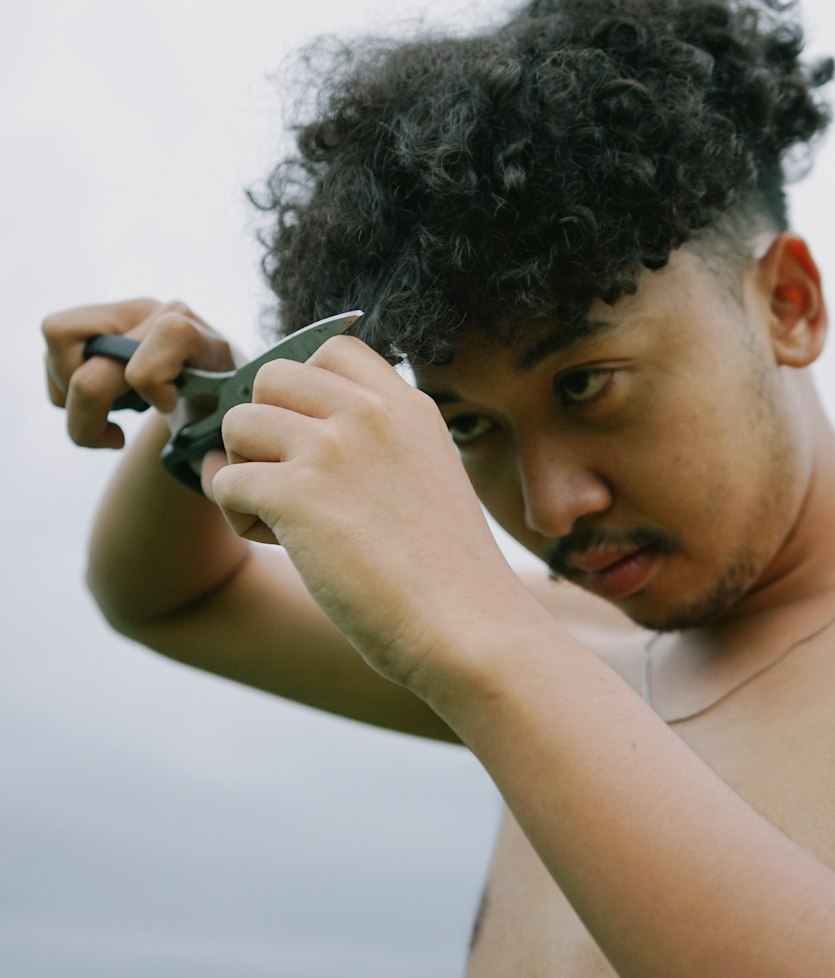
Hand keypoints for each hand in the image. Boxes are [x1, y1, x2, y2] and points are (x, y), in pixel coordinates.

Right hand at [42, 298, 237, 452]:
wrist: (211, 395)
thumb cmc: (216, 421)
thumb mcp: (225, 441)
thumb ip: (218, 461)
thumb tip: (201, 474)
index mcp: (205, 342)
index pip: (172, 333)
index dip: (154, 379)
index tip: (167, 406)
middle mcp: (163, 314)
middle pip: (95, 354)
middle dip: (89, 409)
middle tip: (114, 436)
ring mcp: (129, 313)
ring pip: (59, 335)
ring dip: (68, 391)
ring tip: (106, 413)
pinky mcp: (99, 321)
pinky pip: (54, 345)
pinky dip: (62, 389)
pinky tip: (99, 403)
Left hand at [208, 336, 529, 695]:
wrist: (467, 628)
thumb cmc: (447, 575)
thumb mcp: (429, 476)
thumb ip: (378, 443)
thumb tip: (294, 434)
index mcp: (408, 406)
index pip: (332, 349)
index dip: (303, 390)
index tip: (312, 438)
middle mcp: (370, 413)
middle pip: (270, 376)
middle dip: (265, 427)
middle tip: (290, 481)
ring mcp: (333, 448)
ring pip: (239, 423)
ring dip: (245, 469)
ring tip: (281, 517)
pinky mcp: (297, 494)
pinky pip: (225, 480)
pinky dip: (238, 515)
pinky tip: (280, 544)